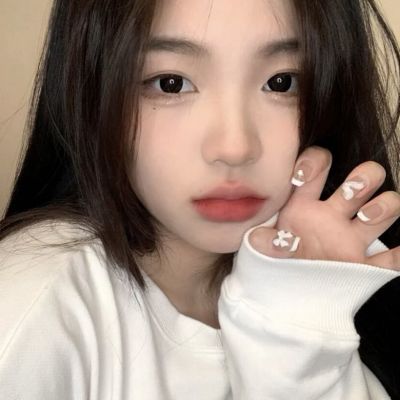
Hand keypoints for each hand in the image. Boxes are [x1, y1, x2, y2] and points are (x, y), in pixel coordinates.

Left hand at [249, 147, 399, 269]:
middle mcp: (333, 218)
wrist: (293, 300)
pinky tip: (397, 249)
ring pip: (386, 206)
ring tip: (367, 217)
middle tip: (349, 192)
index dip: (313, 162)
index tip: (301, 177)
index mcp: (305, 208)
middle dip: (362, 177)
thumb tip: (255, 238)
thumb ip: (266, 243)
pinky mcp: (367, 267)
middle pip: (361, 180)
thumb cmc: (280, 270)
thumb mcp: (271, 253)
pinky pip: (394, 257)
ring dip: (384, 205)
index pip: (317, 168)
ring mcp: (353, 239)